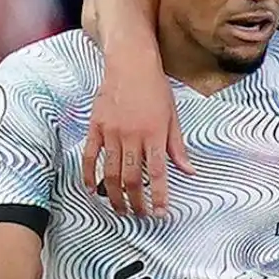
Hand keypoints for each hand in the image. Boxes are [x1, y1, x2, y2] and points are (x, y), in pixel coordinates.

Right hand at [82, 40, 192, 217]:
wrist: (130, 63)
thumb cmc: (155, 89)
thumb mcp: (173, 116)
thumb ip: (178, 147)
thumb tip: (189, 171)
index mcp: (155, 133)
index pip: (159, 173)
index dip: (159, 196)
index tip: (160, 213)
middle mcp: (132, 135)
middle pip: (132, 178)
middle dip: (136, 202)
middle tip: (140, 215)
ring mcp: (111, 132)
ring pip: (110, 172)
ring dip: (114, 195)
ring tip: (120, 209)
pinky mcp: (96, 127)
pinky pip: (90, 157)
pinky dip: (89, 176)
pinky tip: (92, 191)